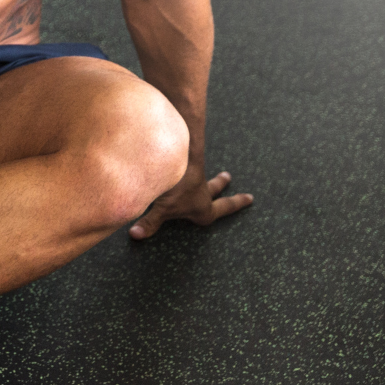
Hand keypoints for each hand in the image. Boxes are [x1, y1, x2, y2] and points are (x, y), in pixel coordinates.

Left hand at [129, 166, 251, 239]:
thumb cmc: (172, 191)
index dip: (236, 204)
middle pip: (214, 188)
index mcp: (202, 208)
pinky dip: (188, 156)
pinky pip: (190, 158)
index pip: (223, 208)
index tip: (249, 197)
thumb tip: (135, 235)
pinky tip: (179, 150)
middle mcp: (202, 191)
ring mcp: (196, 175)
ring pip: (203, 172)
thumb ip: (149, 222)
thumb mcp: (160, 210)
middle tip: (227, 176)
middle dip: (221, 184)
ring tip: (209, 165)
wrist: (174, 163)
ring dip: (204, 169)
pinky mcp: (187, 160)